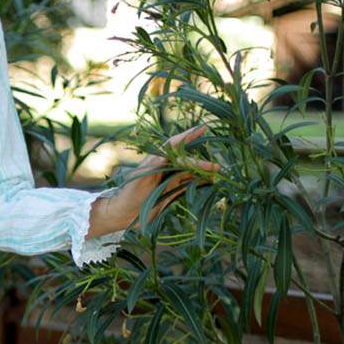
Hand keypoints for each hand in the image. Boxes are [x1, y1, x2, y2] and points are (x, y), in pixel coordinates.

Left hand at [88, 126, 218, 237]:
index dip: (188, 136)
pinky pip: (189, 185)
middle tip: (218, 168)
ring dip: (204, 174)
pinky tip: (212, 184)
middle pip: (187, 162)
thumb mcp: (137, 181)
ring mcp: (169, 179)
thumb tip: (164, 156)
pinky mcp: (171, 191)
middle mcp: (164, 167)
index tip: (202, 128)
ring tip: (220, 176)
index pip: (174, 145)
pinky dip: (200, 184)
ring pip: (190, 173)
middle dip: (203, 164)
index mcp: (156, 160)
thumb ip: (150, 167)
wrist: (123, 215)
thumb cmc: (127, 196)